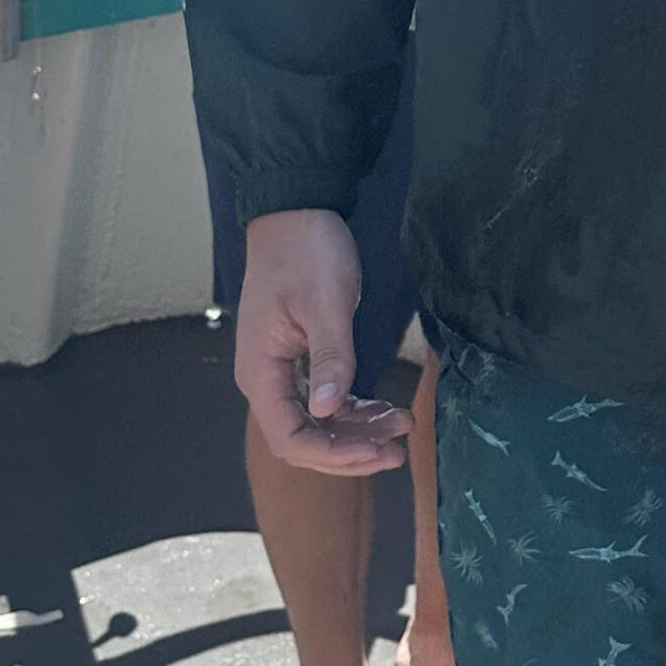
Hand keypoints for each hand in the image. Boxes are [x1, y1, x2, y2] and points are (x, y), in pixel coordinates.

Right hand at [235, 208, 409, 475]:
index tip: (376, 452)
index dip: (333, 454)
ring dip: (358, 431)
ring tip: (402, 428)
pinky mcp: (301, 357)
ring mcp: (282, 370)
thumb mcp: (325, 302)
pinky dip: (355, 407)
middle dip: (351, 451)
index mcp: (262, 371)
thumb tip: (326, 412)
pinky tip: (385, 408)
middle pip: (304, 439)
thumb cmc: (306, 251)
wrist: (296, 211)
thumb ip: (330, 357)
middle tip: (397, 452)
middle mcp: (266, 379)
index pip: (290, 438)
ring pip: (318, 422)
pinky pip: (325, 398)